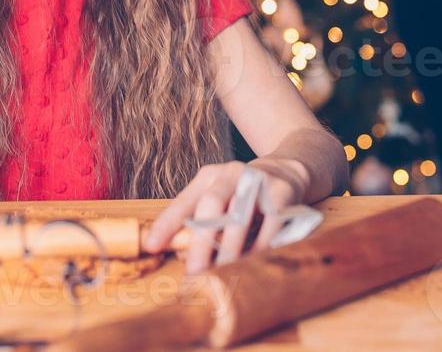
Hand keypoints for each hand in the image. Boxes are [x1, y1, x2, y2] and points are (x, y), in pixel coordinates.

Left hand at [142, 159, 308, 272]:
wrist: (289, 169)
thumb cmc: (246, 193)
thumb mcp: (222, 198)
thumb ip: (203, 223)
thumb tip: (183, 256)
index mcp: (210, 176)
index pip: (184, 201)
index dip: (167, 224)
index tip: (151, 246)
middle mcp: (232, 173)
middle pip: (211, 204)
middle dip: (201, 240)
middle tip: (195, 271)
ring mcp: (258, 180)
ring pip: (240, 214)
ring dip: (230, 247)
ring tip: (223, 272)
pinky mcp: (282, 192)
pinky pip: (270, 222)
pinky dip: (261, 244)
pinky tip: (254, 261)